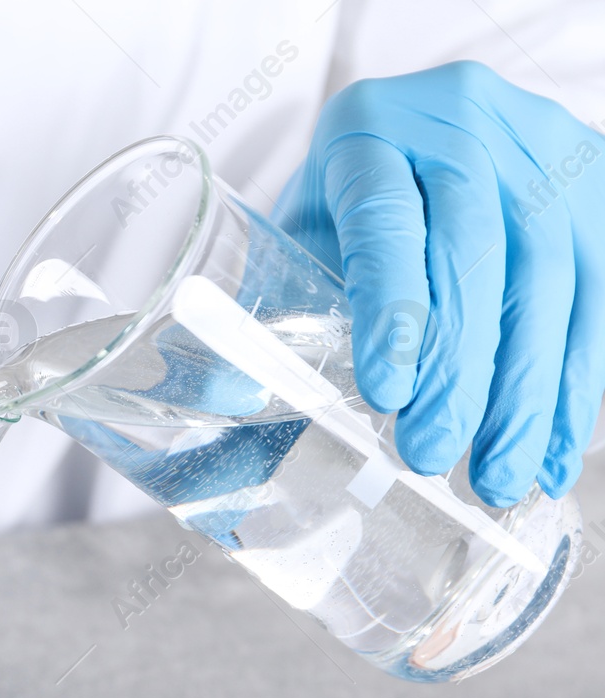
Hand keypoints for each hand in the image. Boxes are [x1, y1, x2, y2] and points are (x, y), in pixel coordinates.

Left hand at [278, 61, 604, 505]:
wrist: (420, 140)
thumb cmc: (341, 210)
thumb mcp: (291, 240)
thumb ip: (259, 314)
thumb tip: (227, 400)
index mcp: (367, 131)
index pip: (386, 220)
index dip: (393, 310)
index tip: (386, 396)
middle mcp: (463, 123)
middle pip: (478, 251)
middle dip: (460, 371)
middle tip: (431, 456)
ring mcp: (542, 146)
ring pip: (552, 277)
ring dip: (527, 393)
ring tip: (494, 478)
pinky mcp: (595, 180)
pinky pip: (599, 292)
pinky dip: (575, 382)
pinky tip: (550, 450)